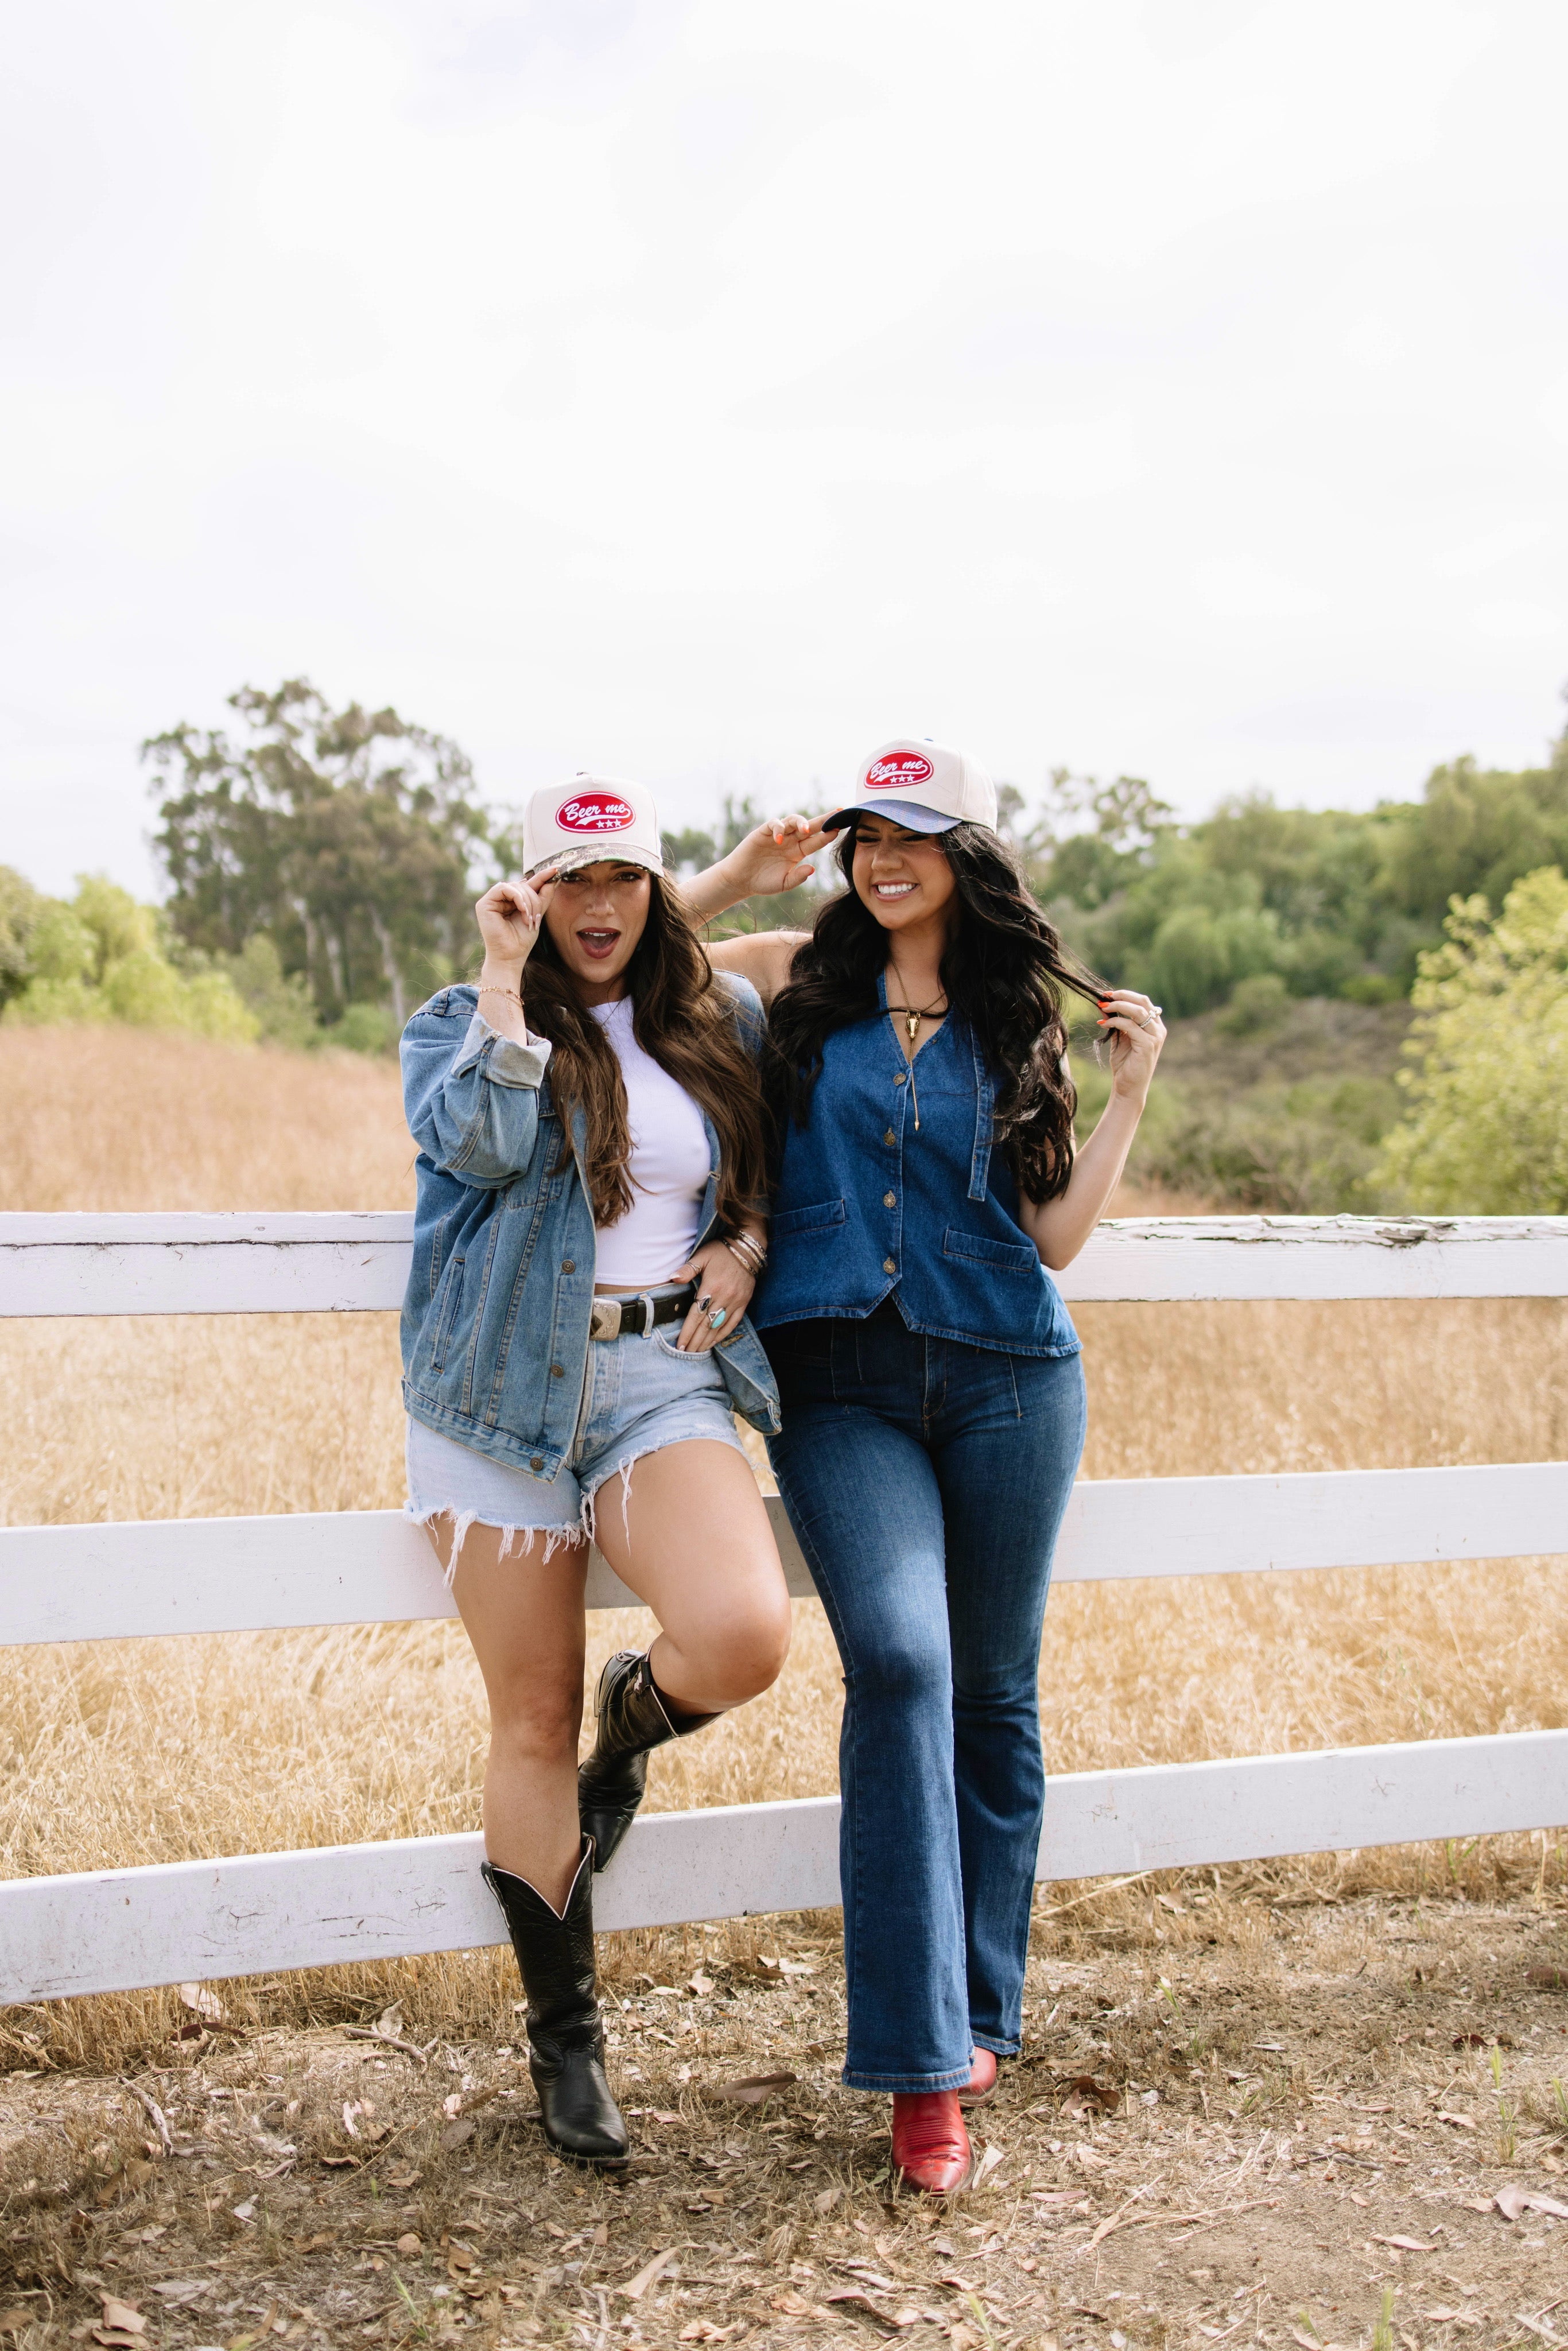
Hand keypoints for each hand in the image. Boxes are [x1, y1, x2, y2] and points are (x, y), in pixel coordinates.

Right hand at [474, 870, 559, 972]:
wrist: (511, 956)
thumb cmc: (522, 940)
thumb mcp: (537, 915)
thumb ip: (543, 897)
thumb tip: (553, 878)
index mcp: (511, 901)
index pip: (527, 884)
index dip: (541, 876)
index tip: (556, 869)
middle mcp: (500, 899)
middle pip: (522, 885)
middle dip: (534, 899)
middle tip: (536, 918)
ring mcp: (491, 900)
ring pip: (515, 886)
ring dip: (527, 902)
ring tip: (529, 920)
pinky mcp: (484, 904)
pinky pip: (504, 888)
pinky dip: (517, 898)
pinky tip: (522, 911)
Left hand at [670, 1238, 755, 1353]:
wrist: (748, 1247)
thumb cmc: (721, 1251)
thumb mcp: (702, 1255)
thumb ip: (688, 1269)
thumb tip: (673, 1278)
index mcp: (711, 1288)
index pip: (696, 1315)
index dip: (688, 1332)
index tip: (680, 1344)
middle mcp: (724, 1298)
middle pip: (707, 1325)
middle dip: (695, 1341)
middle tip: (686, 1353)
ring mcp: (736, 1301)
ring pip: (719, 1327)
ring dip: (708, 1341)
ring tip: (698, 1352)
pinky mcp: (744, 1302)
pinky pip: (733, 1323)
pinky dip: (723, 1334)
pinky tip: (715, 1342)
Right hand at [721, 814, 835, 899]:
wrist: (741, 880)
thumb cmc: (763, 882)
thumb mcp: (784, 883)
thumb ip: (798, 877)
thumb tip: (812, 868)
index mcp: (799, 852)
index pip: (816, 840)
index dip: (827, 834)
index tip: (840, 829)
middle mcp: (791, 841)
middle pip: (810, 826)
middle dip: (823, 819)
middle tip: (837, 813)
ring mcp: (778, 835)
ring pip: (793, 821)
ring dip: (801, 822)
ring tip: (805, 830)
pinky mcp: (763, 832)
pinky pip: (774, 824)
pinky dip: (778, 828)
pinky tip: (779, 839)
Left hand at [1097, 989, 1165, 1097]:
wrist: (1128, 1088)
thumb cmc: (1125, 1065)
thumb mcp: (1120, 1039)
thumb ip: (1116, 1023)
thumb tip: (1104, 1006)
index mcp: (1154, 1026)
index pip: (1143, 1002)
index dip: (1125, 995)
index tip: (1107, 994)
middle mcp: (1158, 1030)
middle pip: (1143, 1001)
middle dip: (1122, 995)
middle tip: (1105, 996)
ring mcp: (1155, 1037)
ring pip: (1138, 1011)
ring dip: (1118, 1006)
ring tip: (1102, 1007)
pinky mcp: (1148, 1045)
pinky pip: (1130, 1026)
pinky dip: (1115, 1022)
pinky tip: (1103, 1025)